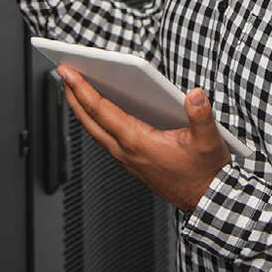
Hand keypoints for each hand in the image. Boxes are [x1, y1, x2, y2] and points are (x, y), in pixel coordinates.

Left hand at [57, 65, 230, 211]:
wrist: (206, 199)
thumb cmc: (204, 172)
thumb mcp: (209, 142)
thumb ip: (201, 116)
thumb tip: (194, 95)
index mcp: (138, 142)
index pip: (101, 110)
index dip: (81, 89)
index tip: (67, 72)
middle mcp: (126, 151)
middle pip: (89, 120)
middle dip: (72, 94)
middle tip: (62, 73)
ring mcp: (126, 159)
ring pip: (94, 130)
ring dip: (81, 108)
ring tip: (75, 87)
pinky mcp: (130, 162)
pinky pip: (103, 138)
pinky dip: (94, 121)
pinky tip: (97, 110)